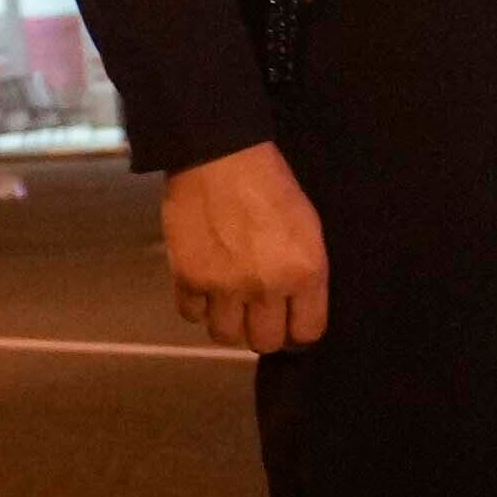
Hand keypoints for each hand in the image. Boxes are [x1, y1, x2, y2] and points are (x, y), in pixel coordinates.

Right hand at [158, 140, 328, 354]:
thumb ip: (306, 273)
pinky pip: (191, 314)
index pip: (307, 333)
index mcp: (305, 272)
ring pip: (225, 336)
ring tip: (229, 302)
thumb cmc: (271, 184)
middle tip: (258, 314)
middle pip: (265, 342)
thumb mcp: (309, 228)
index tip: (290, 324)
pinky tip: (204, 286)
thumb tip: (298, 310)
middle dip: (263, 331)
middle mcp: (266, 286)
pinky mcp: (188, 277)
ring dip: (228, 322)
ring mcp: (224, 285)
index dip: (299, 332)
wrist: (220, 154)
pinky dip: (197, 305)